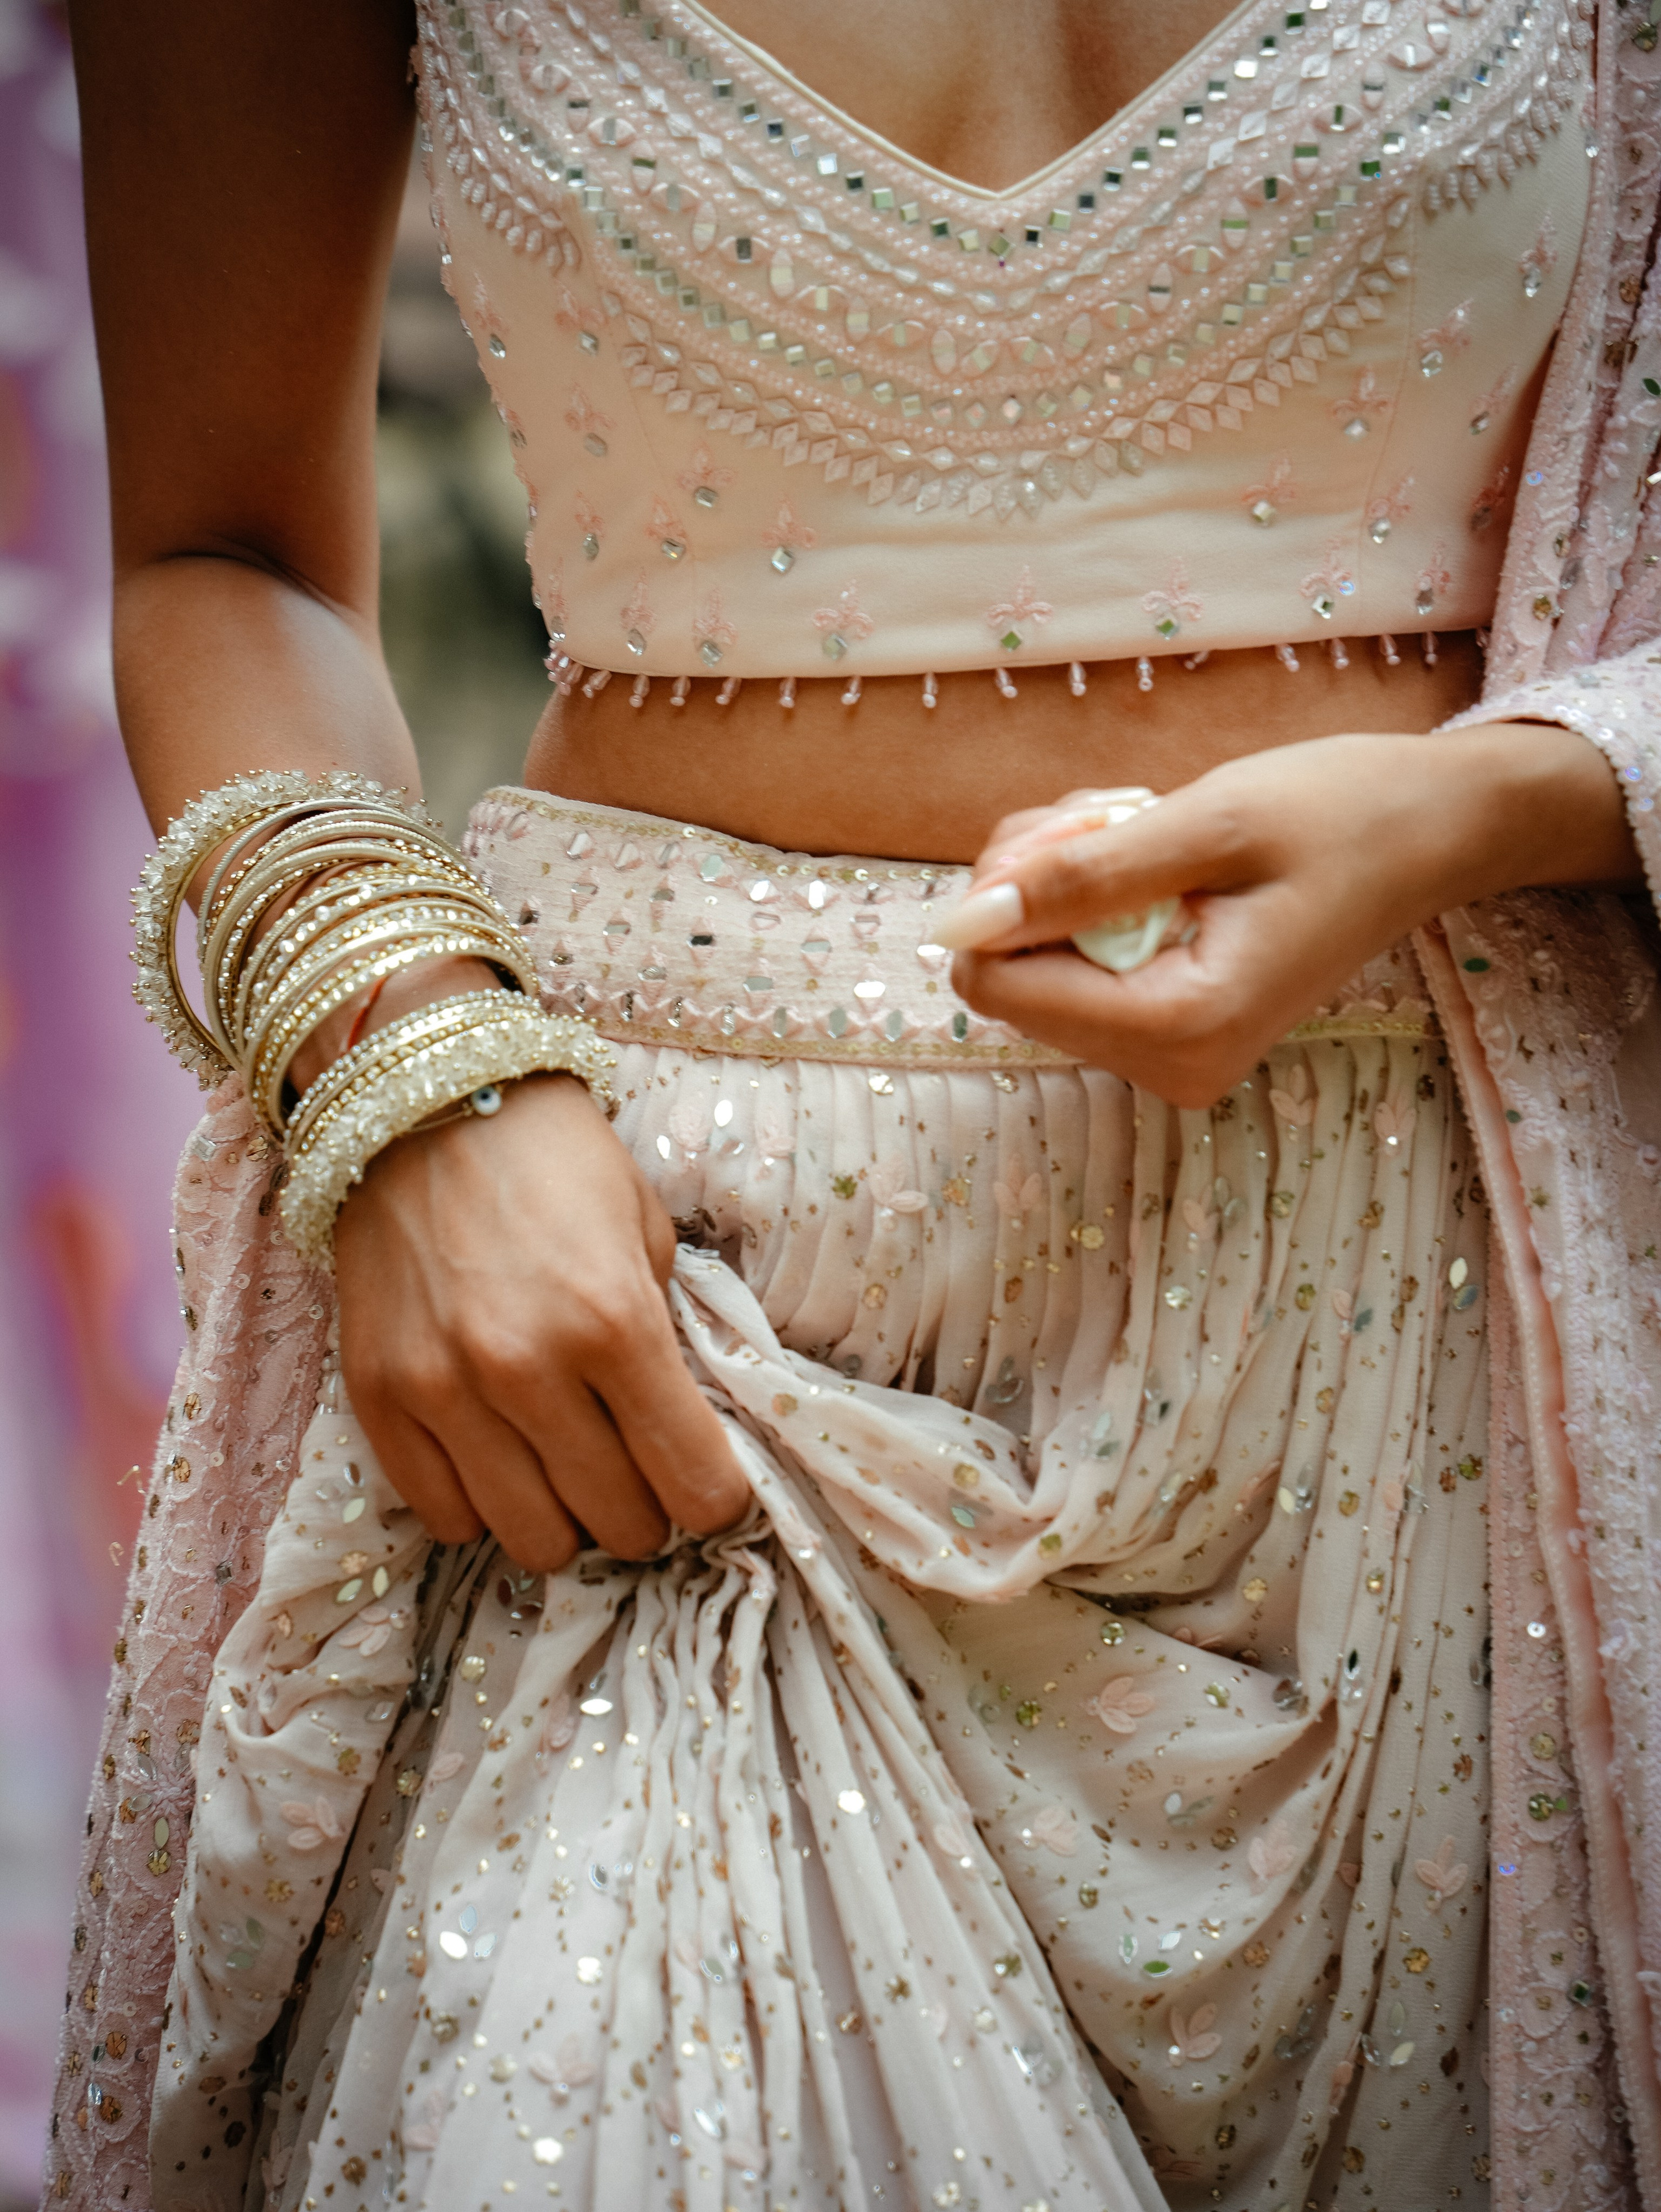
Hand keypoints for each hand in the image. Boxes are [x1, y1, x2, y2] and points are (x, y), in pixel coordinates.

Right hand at [334, 1072, 748, 1570]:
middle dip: (648, 1513)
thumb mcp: (647, 1235)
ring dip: (569, 1522)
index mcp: (615, 1321)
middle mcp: (527, 1367)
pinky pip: (446, 1516)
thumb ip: (667, 1340)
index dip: (717, 1500)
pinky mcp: (379, 1399)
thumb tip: (689, 1436)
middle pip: (619, 1523)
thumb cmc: (556, 1162)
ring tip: (571, 1475)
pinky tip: (502, 1462)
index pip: (695, 1481)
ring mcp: (444, 1390)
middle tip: (642, 1477)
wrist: (422, 1104)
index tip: (713, 1489)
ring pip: (533, 1539)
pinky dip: (486, 1507)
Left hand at [940, 722, 1639, 1107]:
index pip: (997, 986)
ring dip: (1066, 884)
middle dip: (1039, 884)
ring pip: (1036, 969)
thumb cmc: (1338, 813)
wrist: (1429, 833)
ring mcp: (1171, 1059)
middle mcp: (1169, 1067)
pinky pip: (1078, 970)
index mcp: (1181, 1027)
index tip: (1080, 828)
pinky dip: (1093, 903)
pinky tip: (1156, 864)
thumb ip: (1082, 876)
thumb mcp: (1207, 824)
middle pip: (1011, 978)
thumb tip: (967, 920)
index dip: (1005, 896)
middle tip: (1119, 819)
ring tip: (1147, 835)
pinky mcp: (1172, 1036)